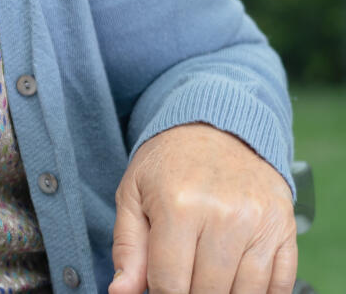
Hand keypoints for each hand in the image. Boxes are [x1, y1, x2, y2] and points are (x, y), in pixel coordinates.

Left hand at [110, 123, 297, 293]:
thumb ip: (127, 247)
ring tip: (205, 281)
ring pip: (246, 293)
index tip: (158, 291)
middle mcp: (225, 216)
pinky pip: (280, 283)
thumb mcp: (132, 194)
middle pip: (209, 292)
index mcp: (179, 206)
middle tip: (182, 282)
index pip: (171, 283)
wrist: (218, 130)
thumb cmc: (169, 164)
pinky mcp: (285, 229)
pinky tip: (238, 285)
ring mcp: (260, 224)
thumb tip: (121, 292)